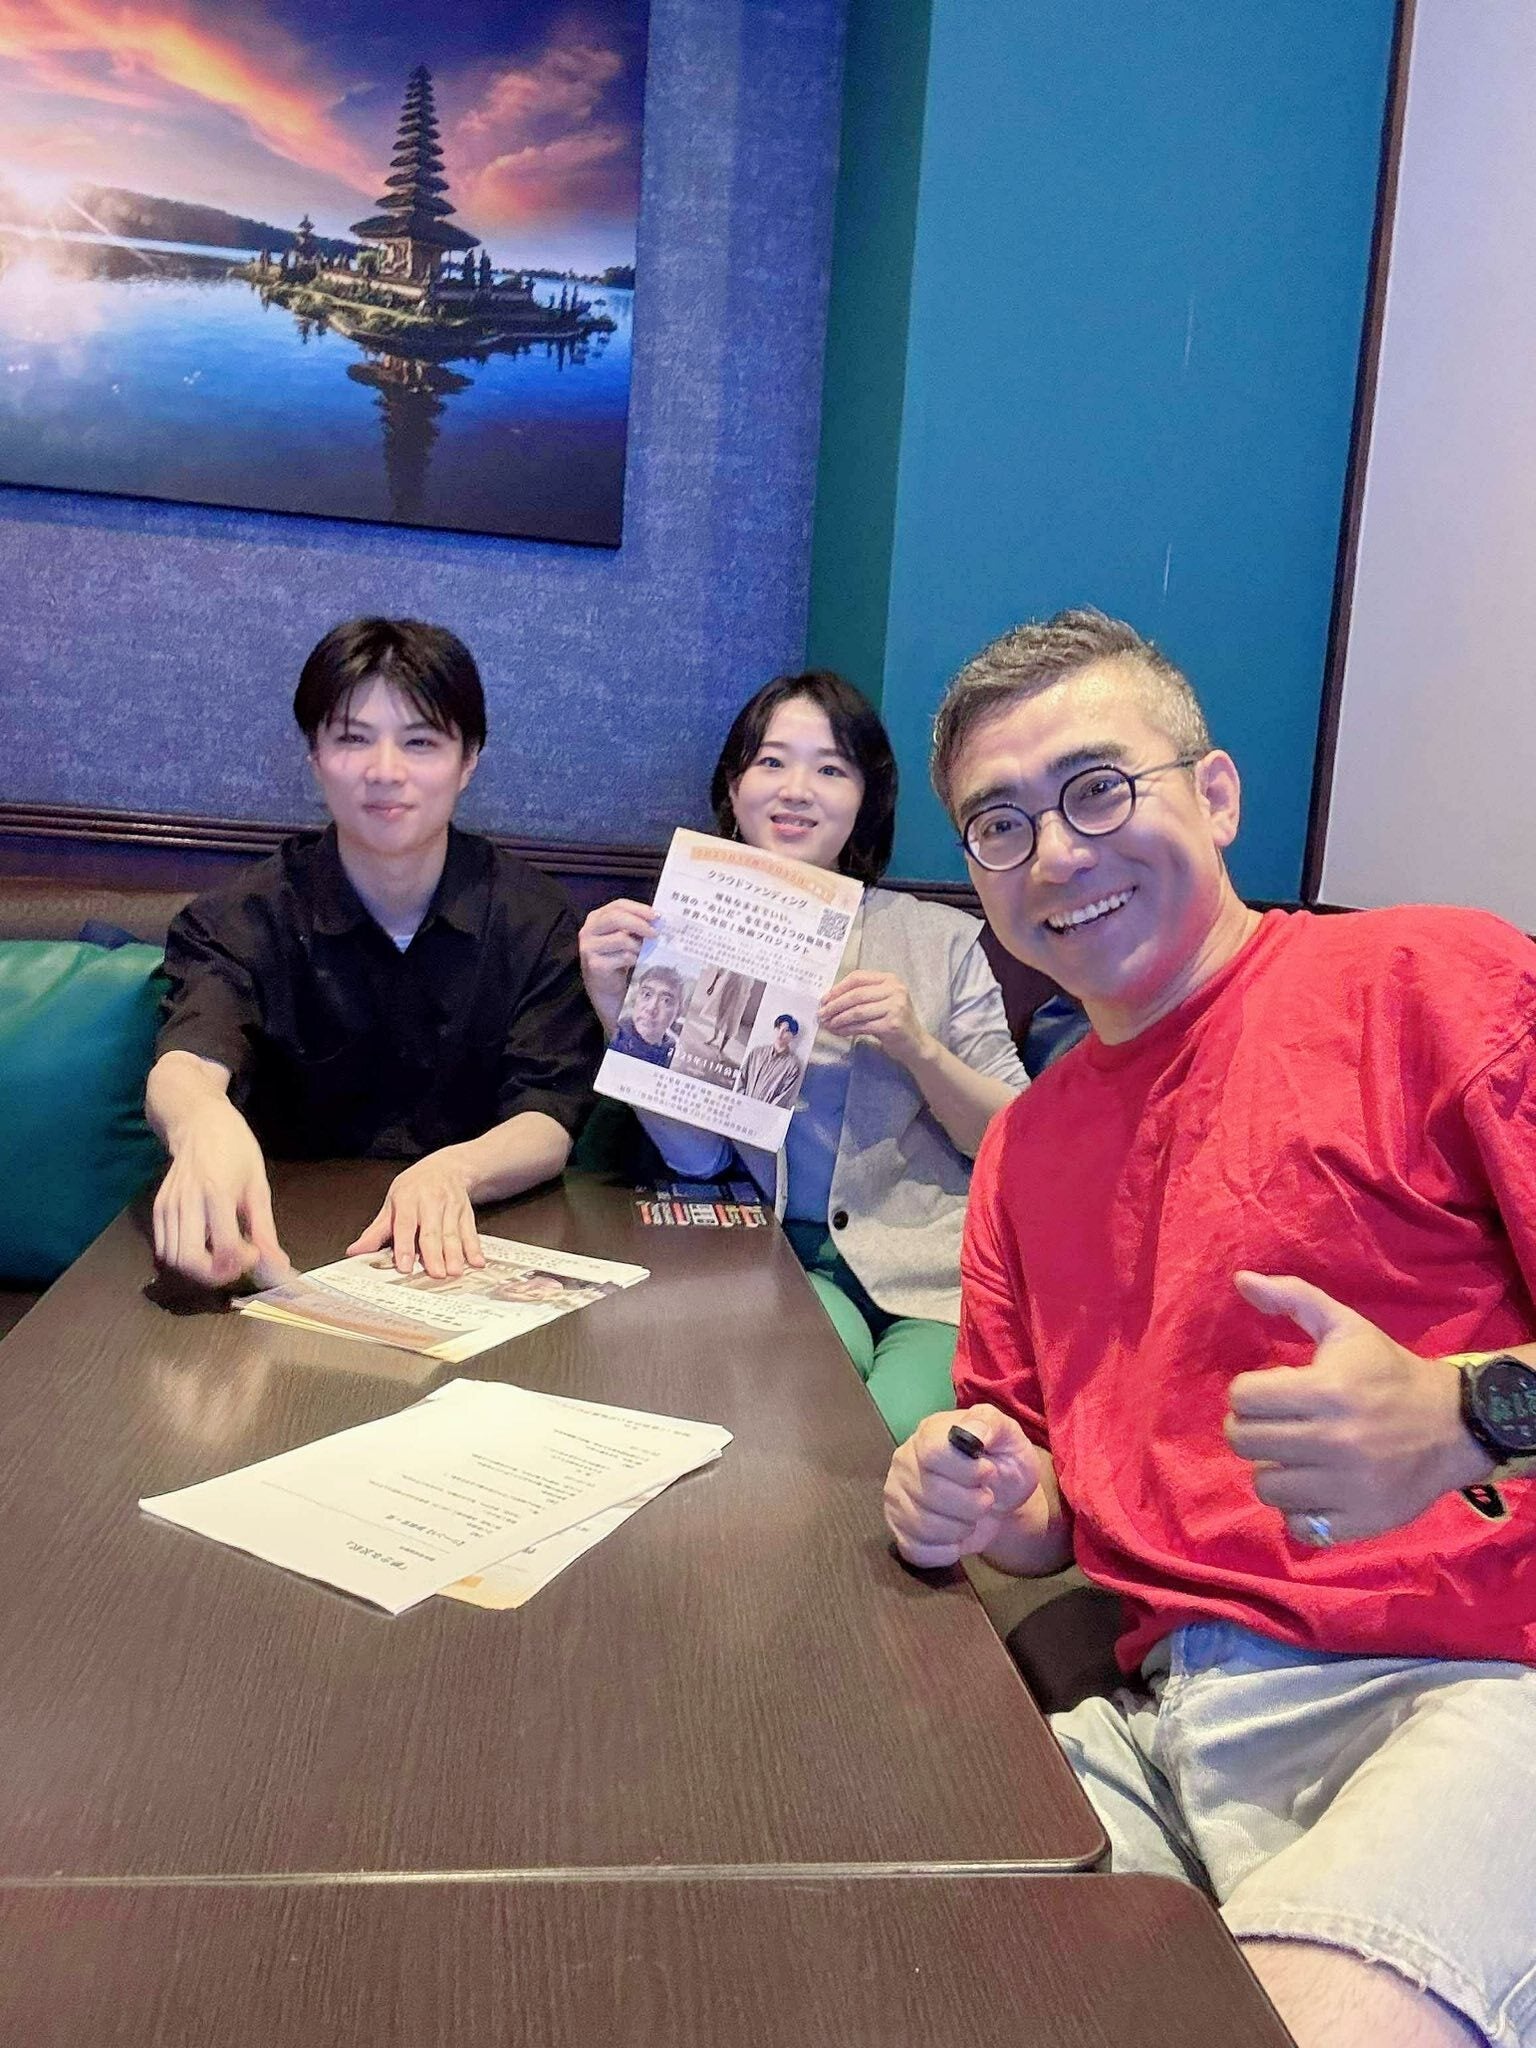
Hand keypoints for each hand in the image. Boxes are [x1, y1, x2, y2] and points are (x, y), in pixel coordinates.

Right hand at [152, 1099, 289, 1288]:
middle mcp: (187, 1202)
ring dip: (199, 1269)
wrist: (198, 1122)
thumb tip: (278, 1266)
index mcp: (217, 1193)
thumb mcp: (258, 1186)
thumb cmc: (234, 1149)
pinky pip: (164, 1249)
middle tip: (236, 1264)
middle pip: (191, 1262)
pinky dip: (183, 1258)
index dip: (243, 1263)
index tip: (255, 1253)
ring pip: (174, 1260)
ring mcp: (168, 1206)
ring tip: (221, 1255)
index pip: (225, 1249)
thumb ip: (265, 1230)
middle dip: (216, 1275)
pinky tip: (204, 1245)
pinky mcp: (157, 1209)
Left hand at [347, 1150, 485, 1277]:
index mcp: (408, 1199)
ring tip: (455, 1272)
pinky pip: (471, 1231)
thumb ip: (376, 1231)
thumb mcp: (392, 1204)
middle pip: (432, 1231)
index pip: (405, 1225)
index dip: (404, 1246)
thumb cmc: (414, 1188)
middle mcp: (431, 1202)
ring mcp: (451, 1207)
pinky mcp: (466, 1212)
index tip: (404, 1266)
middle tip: (436, 1274)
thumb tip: (355, 1251)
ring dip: (455, 1254)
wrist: (446, 1167)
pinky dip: (475, 1248)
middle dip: (435, 1253)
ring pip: (453, 1233)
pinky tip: (477, 1262)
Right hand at [578, 899, 657, 1032]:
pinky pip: (622, 957)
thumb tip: (658, 919)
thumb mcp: (625, 938)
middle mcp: (588, 930)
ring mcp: (588, 948)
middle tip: (656, 933)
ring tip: (644, 952)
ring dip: (638, 946)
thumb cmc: (618, 960)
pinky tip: (635, 963)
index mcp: (596, 918)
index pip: (618, 905)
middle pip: (616, 918)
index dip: (639, 909)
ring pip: (621, 939)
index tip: (656, 915)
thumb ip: (635, 926)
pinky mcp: (594, 965)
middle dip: (640, 924)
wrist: (606, 990)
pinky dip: (633, 959)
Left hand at [819, 971, 931, 1067]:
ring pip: (857, 1011)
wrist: (915, 1043)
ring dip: (838, 1019)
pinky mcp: (892, 1024)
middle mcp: (895, 990)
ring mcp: (895, 1007)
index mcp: (890, 979)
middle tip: (821, 1014)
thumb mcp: (881, 1002)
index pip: (858, 978)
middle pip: (856, 994)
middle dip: (835, 1005)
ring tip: (827, 1024)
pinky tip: (838, 1032)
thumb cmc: (893, 1021)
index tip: (824, 999)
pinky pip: (862, 1026)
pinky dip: (847, 1029)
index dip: (838, 988)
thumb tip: (829, 1000)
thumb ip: (862, 996)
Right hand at [883, 1404, 1040, 1566]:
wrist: (1000, 1497)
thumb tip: (973, 1433)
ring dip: (962, 1528)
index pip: (933, 1453)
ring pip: (925, 1526)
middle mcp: (903, 1463)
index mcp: (928, 1434)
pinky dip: (947, 1550)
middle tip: (985, 1497)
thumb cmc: (1001, 1461)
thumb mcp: (1008, 1435)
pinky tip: (957, 1535)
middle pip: (931, 1493)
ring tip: (972, 1515)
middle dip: (972, 1503)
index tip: (988, 1472)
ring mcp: (896, 1498)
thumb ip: (990, 1424)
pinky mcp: (899, 1531)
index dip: (967, 1470)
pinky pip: (918, 1551)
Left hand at [1226, 1270, 1491, 1544]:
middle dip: (1252, 1429)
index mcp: (1327, 1390)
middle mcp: (1334, 1441)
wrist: (1454, 1426)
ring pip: (1265, 1486)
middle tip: (1276, 1425)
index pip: (1243, 1397)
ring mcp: (1347, 1487)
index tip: (1272, 1392)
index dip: (1250, 1392)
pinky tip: (1314, 1489)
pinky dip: (1299, 1512)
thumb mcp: (1346, 1326)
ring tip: (1296, 1457)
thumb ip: (1293, 1298)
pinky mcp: (1359, 1521)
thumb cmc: (1388, 1372)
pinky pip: (1298, 1527)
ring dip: (1274, 1470)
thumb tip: (1241, 1279)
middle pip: (1244, 1442)